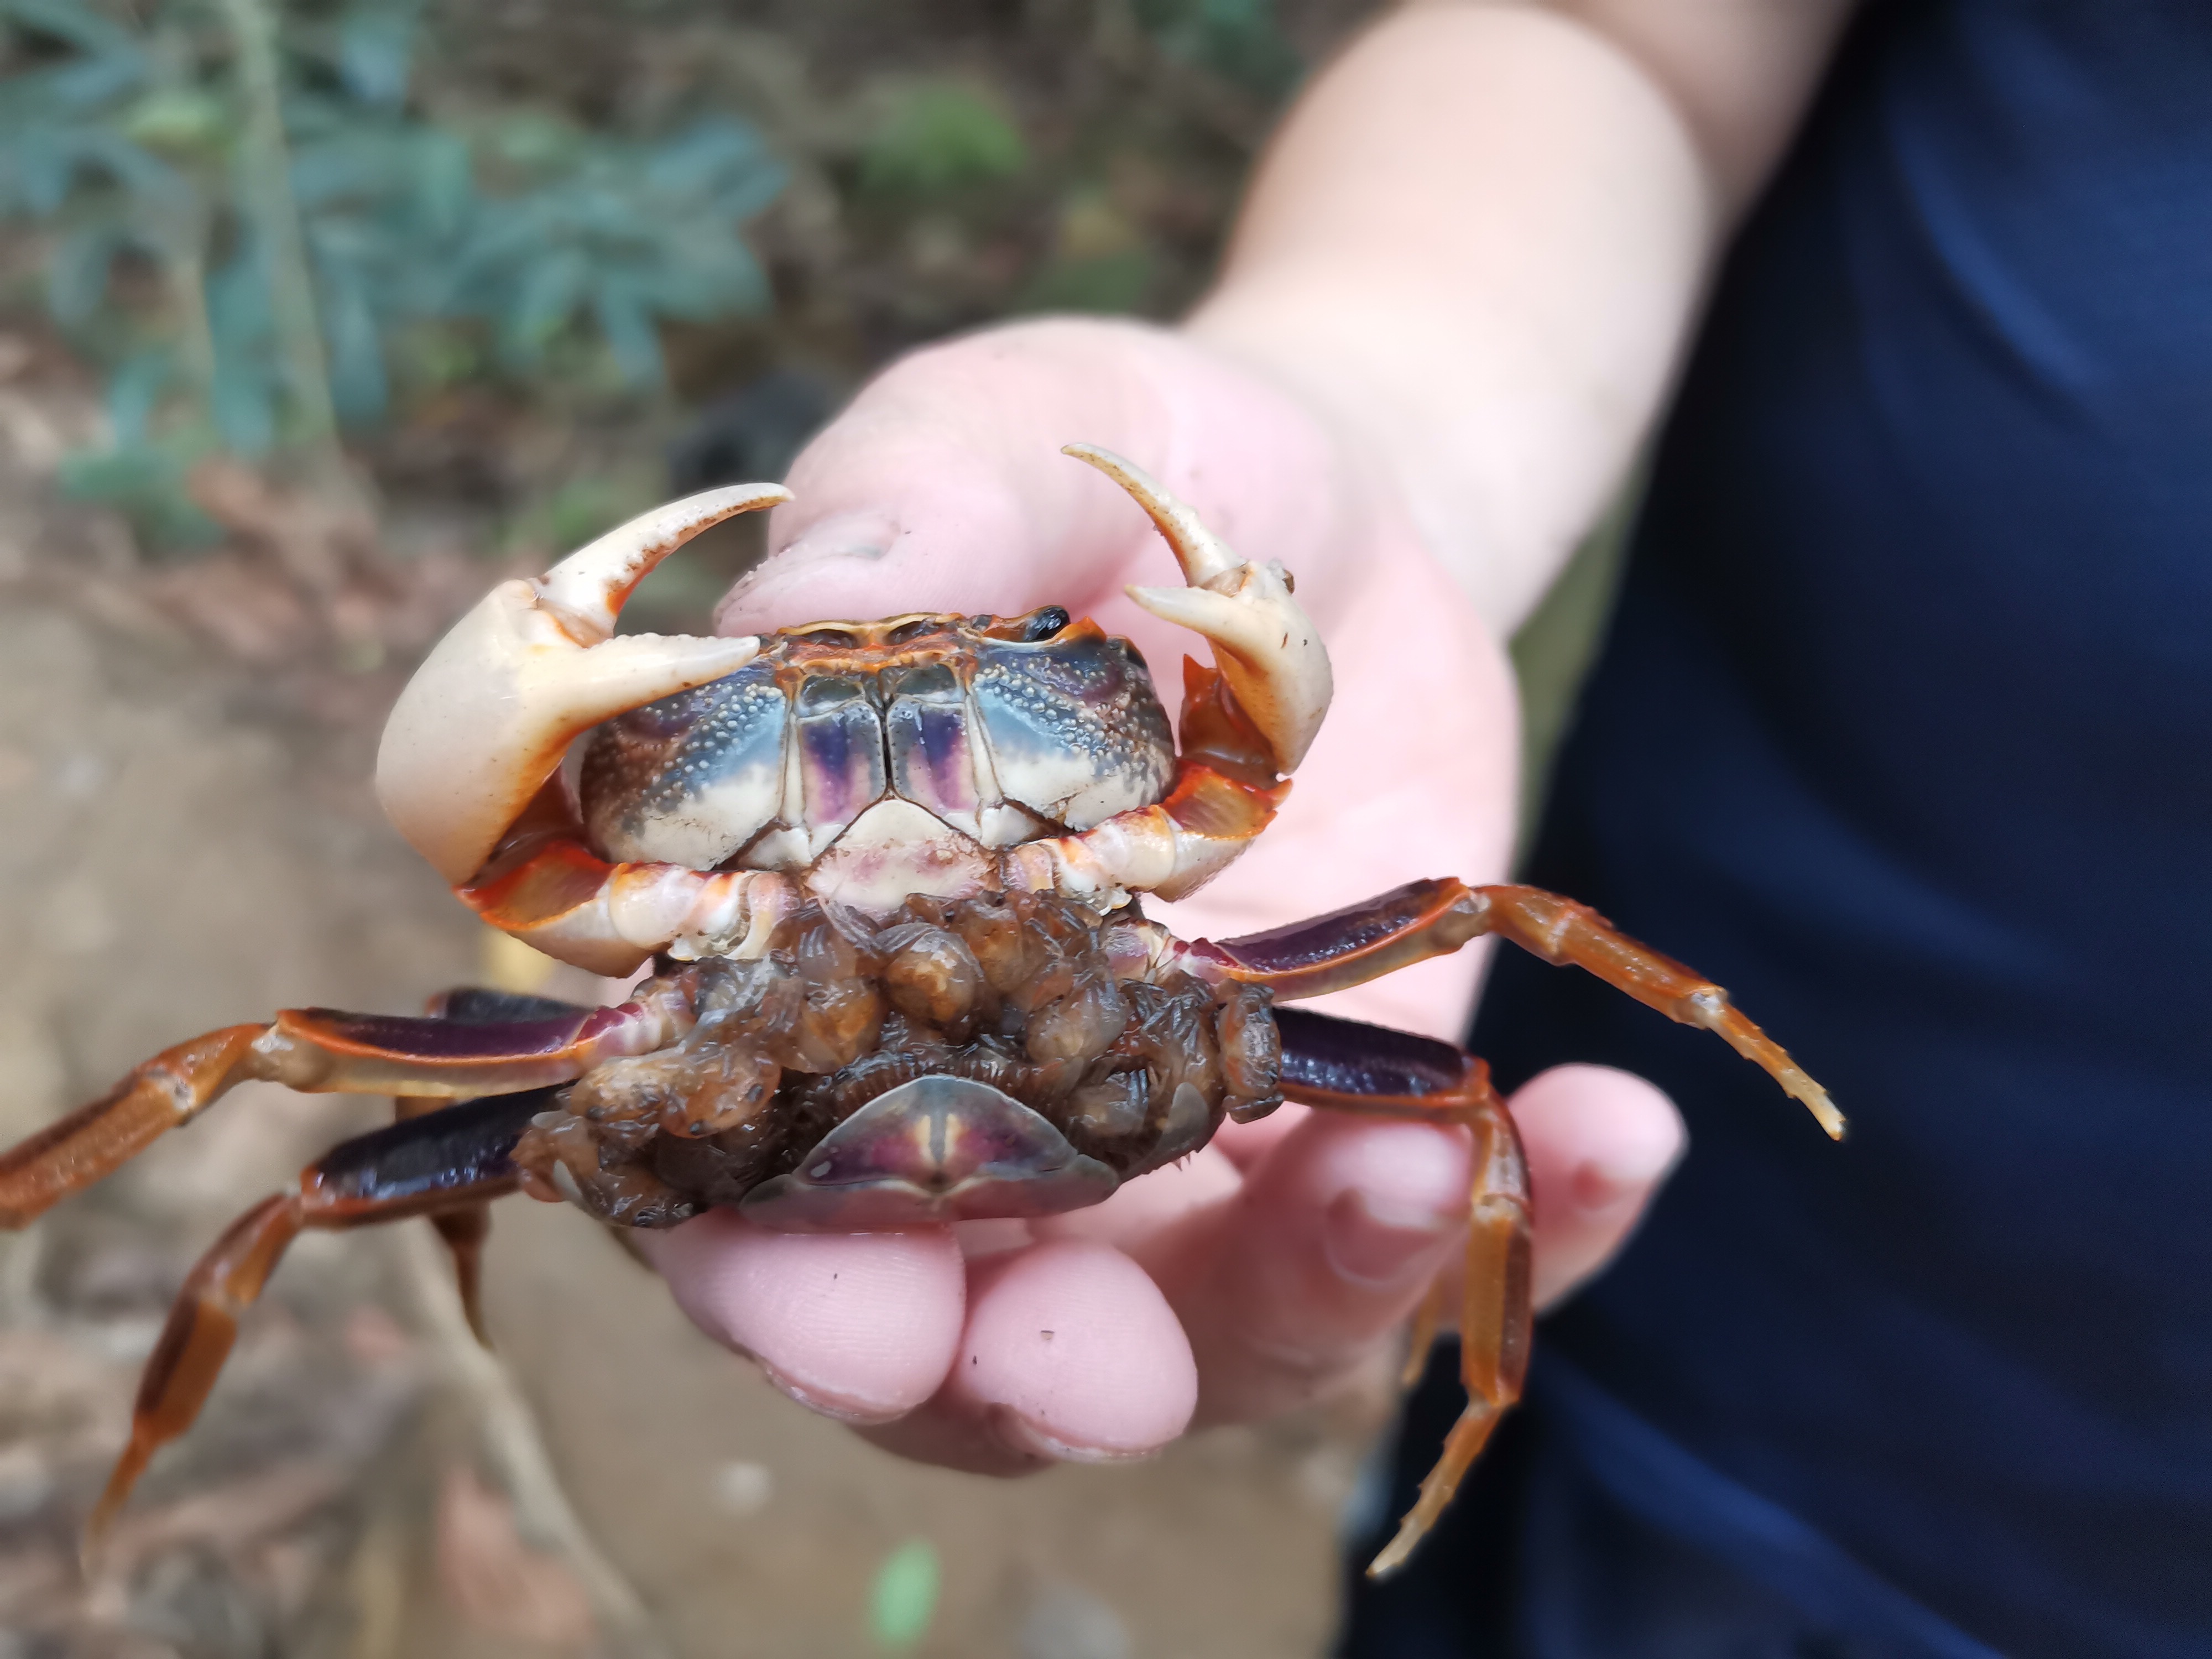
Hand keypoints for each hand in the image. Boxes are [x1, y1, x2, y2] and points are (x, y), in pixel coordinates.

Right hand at [641, 317, 1684, 1468]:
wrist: (1327, 514)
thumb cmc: (1120, 464)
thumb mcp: (1024, 429)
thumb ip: (915, 500)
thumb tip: (787, 611)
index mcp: (821, 964)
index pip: (741, 1179)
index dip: (770, 1278)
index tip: (847, 1306)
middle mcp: (971, 1095)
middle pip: (960, 1329)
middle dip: (1022, 1375)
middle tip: (1106, 1374)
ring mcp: (1162, 1139)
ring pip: (1201, 1332)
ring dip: (1305, 1301)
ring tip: (1415, 1169)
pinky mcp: (1328, 1131)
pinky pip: (1410, 1242)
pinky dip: (1519, 1230)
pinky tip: (1610, 1126)